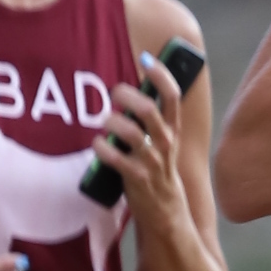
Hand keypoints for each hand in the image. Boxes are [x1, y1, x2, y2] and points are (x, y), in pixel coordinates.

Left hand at [89, 59, 191, 231]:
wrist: (165, 211)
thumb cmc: (157, 169)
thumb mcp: (162, 142)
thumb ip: (150, 119)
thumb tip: (128, 93)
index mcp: (172, 130)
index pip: (172, 96)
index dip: (161, 74)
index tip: (146, 59)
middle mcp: (165, 142)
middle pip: (147, 109)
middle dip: (126, 96)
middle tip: (114, 95)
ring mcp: (151, 160)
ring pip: (129, 131)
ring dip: (111, 122)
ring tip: (105, 122)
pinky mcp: (136, 177)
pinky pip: (114, 156)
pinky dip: (101, 147)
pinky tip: (98, 144)